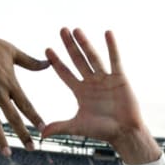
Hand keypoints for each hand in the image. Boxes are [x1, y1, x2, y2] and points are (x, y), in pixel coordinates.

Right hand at [0, 27, 49, 153]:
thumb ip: (30, 62)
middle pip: (13, 117)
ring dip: (0, 138)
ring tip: (7, 153)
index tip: (44, 129)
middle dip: (23, 133)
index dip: (35, 117)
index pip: (26, 104)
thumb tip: (49, 63)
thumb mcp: (12, 51)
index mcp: (9, 82)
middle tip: (32, 148)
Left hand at [42, 28, 152, 159]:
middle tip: (62, 30)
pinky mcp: (119, 78)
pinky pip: (114, 60)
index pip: (65, 73)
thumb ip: (60, 127)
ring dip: (85, 43)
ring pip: (93, 57)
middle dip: (69, 46)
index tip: (47, 49)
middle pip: (77, 60)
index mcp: (80, 92)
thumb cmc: (102, 131)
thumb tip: (40, 135)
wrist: (124, 133)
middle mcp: (91, 82)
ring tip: (76, 30)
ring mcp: (105, 79)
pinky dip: (112, 46)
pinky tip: (107, 33)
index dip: (56, 62)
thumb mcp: (78, 126)